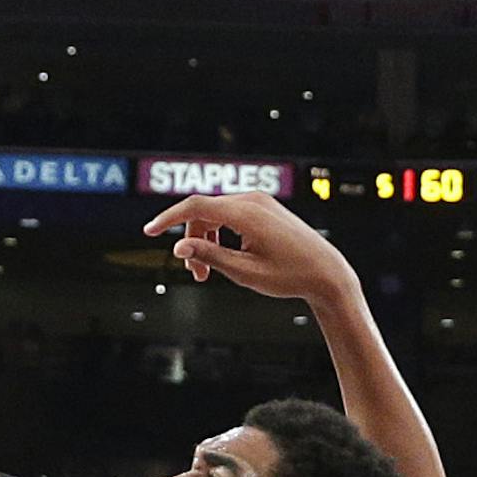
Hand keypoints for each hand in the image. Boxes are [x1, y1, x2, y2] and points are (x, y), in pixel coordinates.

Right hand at [141, 192, 359, 303]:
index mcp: (247, 213)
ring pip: (214, 213)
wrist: (327, 273)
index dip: (168, 218)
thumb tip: (178, 248)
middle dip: (191, 241)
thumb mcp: (245, 271)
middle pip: (202, 212)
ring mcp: (260, 202)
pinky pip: (229, 214)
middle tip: (195, 274)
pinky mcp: (264, 208)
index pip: (195, 207)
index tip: (149, 231)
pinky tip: (224, 256)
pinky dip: (218, 233)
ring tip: (207, 270)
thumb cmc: (291, 275)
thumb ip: (209, 256)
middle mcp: (253, 200)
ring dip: (204, 239)